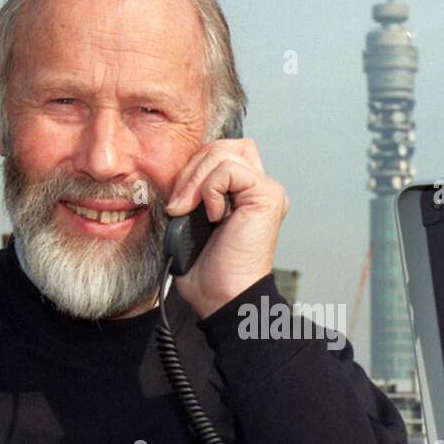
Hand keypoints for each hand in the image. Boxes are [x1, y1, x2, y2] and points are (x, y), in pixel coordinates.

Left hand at [164, 138, 288, 318]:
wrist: (223, 297)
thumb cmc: (208, 270)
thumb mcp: (191, 221)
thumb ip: (193, 191)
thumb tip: (176, 174)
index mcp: (244, 193)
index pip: (218, 153)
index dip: (192, 169)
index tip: (177, 202)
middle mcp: (260, 188)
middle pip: (222, 146)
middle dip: (190, 169)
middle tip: (178, 204)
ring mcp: (267, 190)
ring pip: (223, 153)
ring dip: (195, 180)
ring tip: (187, 210)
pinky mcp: (267, 196)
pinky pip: (229, 169)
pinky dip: (210, 189)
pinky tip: (213, 216)